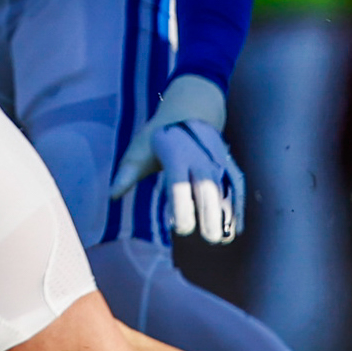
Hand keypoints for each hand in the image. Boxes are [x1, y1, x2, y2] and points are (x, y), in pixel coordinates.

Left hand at [107, 75, 245, 242]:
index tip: (180, 229)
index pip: (179, 184)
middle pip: (207, 188)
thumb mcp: (138, 150)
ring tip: (224, 239)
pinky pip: (237, 185)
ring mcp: (216, 160)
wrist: (188, 111)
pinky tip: (237, 227)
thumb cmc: (158, 136)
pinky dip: (239, 205)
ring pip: (226, 188)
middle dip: (210, 214)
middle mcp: (199, 157)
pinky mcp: (228, 163)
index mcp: (175, 155)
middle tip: (208, 239)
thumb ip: (126, 174)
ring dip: (227, 213)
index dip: (181, 208)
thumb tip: (112, 196)